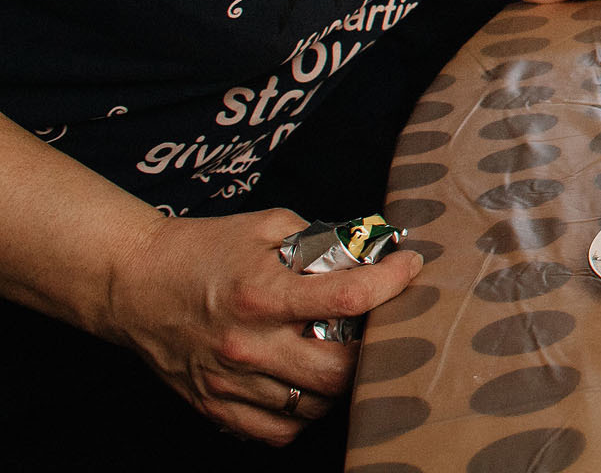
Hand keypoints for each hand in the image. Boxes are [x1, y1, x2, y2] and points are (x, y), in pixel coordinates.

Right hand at [100, 208, 422, 444]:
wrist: (132, 284)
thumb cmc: (201, 250)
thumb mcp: (265, 226)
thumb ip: (320, 238)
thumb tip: (371, 249)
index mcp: (263, 294)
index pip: (347, 298)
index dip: (392, 281)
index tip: (410, 266)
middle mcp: (249, 344)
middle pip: (339, 372)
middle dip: (374, 351)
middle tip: (382, 329)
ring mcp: (231, 381)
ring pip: (313, 406)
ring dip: (340, 384)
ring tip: (345, 356)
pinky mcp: (214, 406)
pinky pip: (276, 431)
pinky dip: (301, 415)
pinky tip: (307, 386)